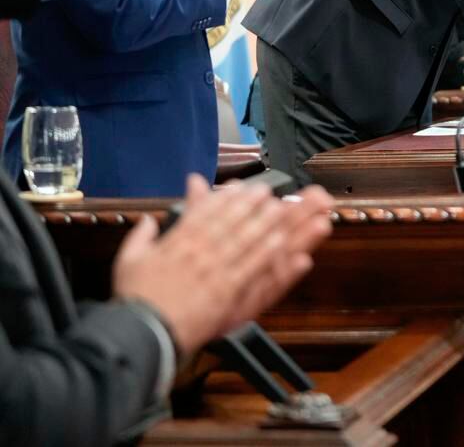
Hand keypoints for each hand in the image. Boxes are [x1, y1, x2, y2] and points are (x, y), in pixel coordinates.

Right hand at [113, 175, 332, 355]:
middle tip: (265, 191)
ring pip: (243, 239)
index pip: (204, 213)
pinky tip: (280, 240)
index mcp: (176, 242)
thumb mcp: (128, 262)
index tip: (237, 187)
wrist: (144, 333)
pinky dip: (266, 251)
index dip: (223, 198)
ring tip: (278, 208)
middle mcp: (198, 251)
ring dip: (263, 222)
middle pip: (228, 221)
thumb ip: (140, 237)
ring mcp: (214, 270)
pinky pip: (251, 266)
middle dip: (248, 203)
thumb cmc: (137, 301)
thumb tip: (147, 221)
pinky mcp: (226, 290)